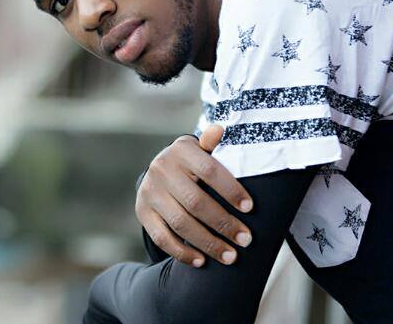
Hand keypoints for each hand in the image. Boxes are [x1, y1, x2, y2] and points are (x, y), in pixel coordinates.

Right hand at [135, 125, 252, 266]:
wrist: (159, 170)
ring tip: (230, 256)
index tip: (250, 208)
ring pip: (181, 223)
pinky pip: (162, 237)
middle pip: (196, 202)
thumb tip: (219, 131)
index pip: (209, 170)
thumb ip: (212, 144)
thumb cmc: (192, 163)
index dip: (230, 190)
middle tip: (246, 239)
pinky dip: (183, 252)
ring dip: (208, 243)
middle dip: (224, 224)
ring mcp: (149, 191)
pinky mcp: (142, 211)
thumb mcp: (201, 150)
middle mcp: (161, 168)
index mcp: (181, 150)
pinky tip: (202, 261)